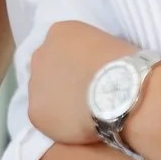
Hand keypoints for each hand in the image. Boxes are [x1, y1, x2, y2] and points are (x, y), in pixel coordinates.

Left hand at [26, 21, 137, 144]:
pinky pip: (46, 119)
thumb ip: (90, 54)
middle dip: (62, 82)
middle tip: (85, 96)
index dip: (76, 66)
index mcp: (60, 32)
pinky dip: (60, 124)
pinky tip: (78, 127)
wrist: (123, 91)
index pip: (62, 49)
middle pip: (48, 70)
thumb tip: (92, 69)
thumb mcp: (106, 44)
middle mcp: (40, 54)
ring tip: (83, 114)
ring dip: (59, 102)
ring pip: (44, 95)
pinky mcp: (36, 112)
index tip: (90, 77)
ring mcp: (34, 83)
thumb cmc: (126, 65)